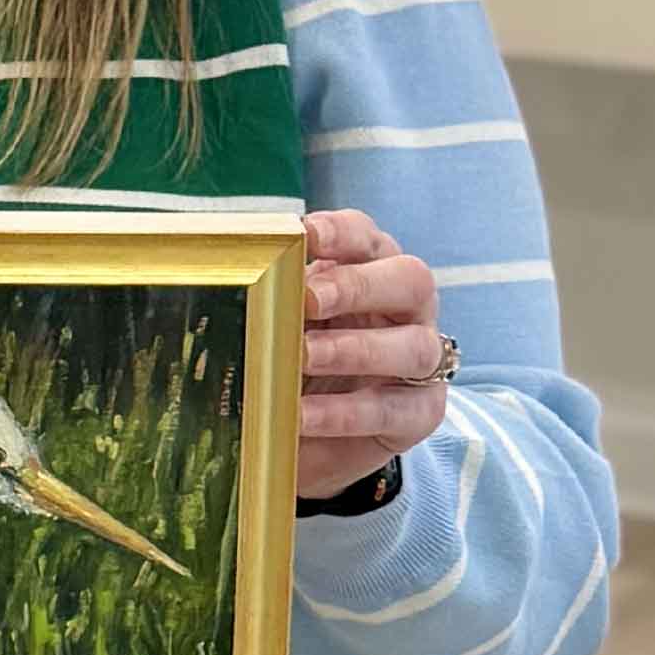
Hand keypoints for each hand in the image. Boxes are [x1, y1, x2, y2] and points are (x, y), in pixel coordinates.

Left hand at [298, 209, 446, 499]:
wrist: (315, 421)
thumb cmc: (295, 349)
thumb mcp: (281, 316)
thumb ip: (270, 295)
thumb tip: (232, 280)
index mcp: (372, 267)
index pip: (366, 236)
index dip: (340, 233)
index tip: (305, 235)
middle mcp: (408, 306)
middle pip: (409, 281)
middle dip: (356, 287)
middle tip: (308, 299)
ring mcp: (422, 358)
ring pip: (414, 347)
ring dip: (355, 351)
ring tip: (303, 359)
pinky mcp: (420, 411)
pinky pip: (394, 410)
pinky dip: (344, 413)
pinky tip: (302, 416)